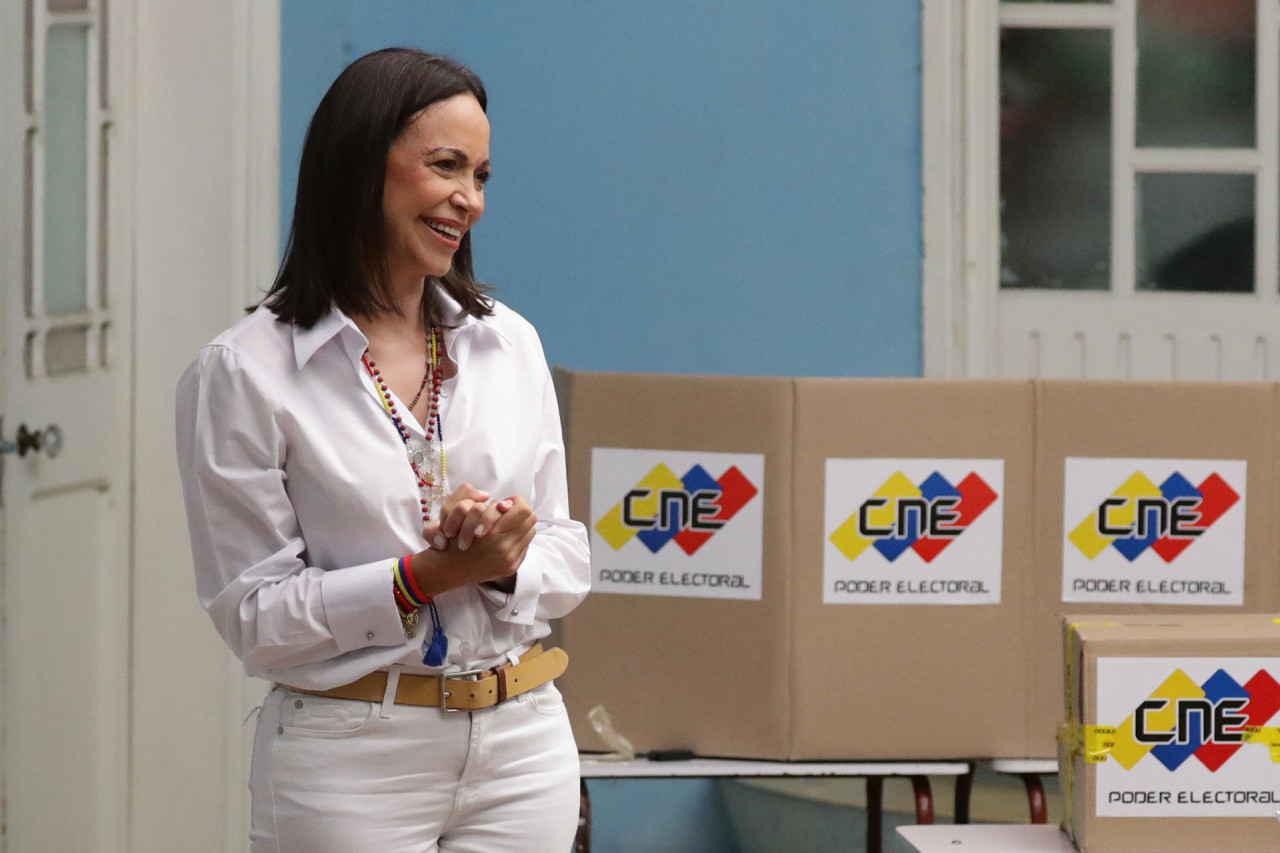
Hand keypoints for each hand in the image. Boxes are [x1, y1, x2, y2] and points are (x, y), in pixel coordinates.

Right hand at [410, 496, 537, 594]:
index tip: (503, 504)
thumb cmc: (450, 538)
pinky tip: (504, 538)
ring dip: (520, 525)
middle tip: (505, 513)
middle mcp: (504, 549)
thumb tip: (505, 503)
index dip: (515, 502)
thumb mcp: (454, 511)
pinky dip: (517, 539)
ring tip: (505, 525)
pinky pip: (525, 546)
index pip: (523, 510)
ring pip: (530, 531)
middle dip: (519, 512)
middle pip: (530, 519)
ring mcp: (510, 560)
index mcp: (492, 534)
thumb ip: (474, 497)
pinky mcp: (511, 567)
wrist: (447, 569)